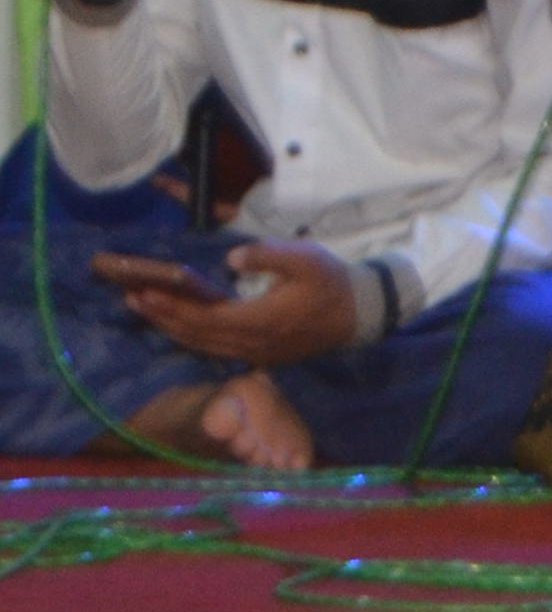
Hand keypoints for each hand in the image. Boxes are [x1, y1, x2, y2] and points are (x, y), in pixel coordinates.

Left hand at [100, 240, 360, 367]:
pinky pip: (214, 350)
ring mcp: (255, 353)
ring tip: (145, 311)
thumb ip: (268, 256)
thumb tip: (231, 258)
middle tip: (131, 298)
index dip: (172, 306)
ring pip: (202, 345)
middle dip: (161, 317)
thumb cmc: (331, 283)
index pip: (204, 317)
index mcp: (260, 320)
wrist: (360, 314)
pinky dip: (190, 338)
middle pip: (196, 334)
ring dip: (171, 329)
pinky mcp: (259, 355)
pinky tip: (177, 327)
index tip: (144, 291)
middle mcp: (252, 343)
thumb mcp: (307, 259)